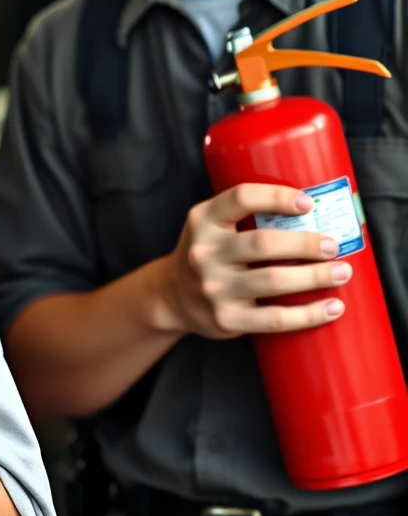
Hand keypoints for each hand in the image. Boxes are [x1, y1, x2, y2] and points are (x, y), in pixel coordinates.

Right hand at [159, 183, 350, 338]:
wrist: (172, 296)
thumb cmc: (206, 254)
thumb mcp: (209, 225)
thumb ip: (243, 216)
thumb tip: (311, 213)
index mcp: (202, 220)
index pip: (241, 198)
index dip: (277, 197)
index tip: (308, 203)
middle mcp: (204, 252)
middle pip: (263, 243)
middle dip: (306, 243)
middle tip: (333, 245)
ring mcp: (214, 287)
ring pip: (274, 280)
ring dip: (315, 276)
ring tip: (341, 272)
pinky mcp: (227, 318)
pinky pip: (276, 318)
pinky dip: (310, 314)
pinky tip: (332, 308)